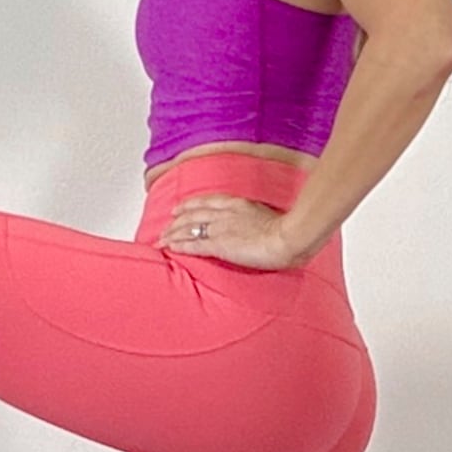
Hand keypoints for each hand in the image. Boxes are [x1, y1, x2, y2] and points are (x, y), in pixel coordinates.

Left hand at [162, 193, 304, 269]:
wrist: (289, 237)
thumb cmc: (288, 230)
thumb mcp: (271, 218)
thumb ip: (258, 220)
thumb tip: (259, 226)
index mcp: (239, 204)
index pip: (207, 202)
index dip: (191, 205)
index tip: (180, 209)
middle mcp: (226, 213)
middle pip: (194, 214)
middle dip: (176, 221)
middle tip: (165, 227)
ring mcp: (221, 228)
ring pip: (189, 228)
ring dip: (173, 234)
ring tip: (161, 239)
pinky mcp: (220, 245)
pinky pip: (194, 244)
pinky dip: (180, 245)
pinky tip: (171, 248)